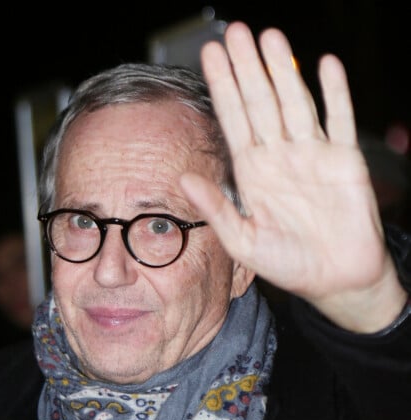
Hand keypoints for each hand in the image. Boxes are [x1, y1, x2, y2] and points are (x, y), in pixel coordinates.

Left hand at [181, 21, 406, 331]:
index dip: (221, 87)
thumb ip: (216, 208)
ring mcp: (312, 154)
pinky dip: (336, 93)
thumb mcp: (242, 241)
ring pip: (295, 102)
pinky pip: (341, 119)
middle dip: (246, 67)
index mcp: (252, 173)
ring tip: (268, 36)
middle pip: (260, 102)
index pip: (232, 120)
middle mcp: (279, 156)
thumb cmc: (287, 263)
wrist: (335, 279)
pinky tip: (325, 65)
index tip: (210, 56)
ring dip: (282, 70)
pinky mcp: (345, 160)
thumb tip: (183, 179)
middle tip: (234, 31)